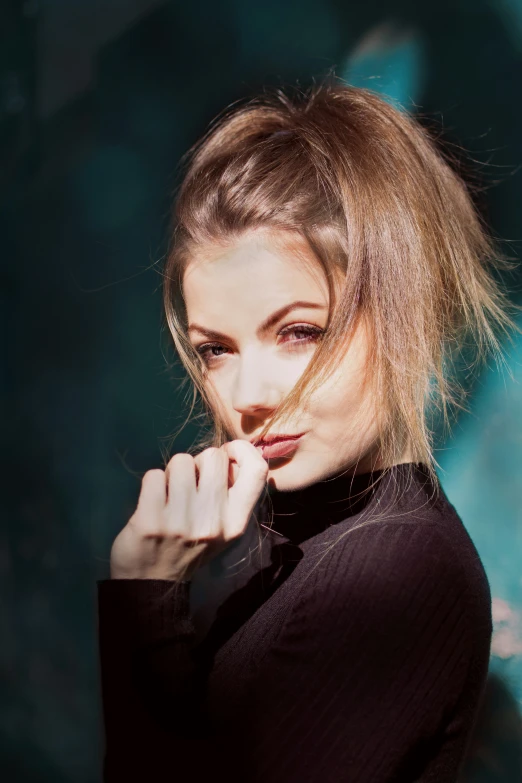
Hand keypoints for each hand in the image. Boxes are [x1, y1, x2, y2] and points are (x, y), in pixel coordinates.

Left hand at [109, 440, 268, 580]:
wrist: (151, 583)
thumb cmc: (189, 546)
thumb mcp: (222, 528)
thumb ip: (231, 494)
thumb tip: (228, 453)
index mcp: (236, 523)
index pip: (257, 471)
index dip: (242, 450)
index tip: (227, 453)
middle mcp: (213, 521)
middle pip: (214, 456)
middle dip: (199, 462)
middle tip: (190, 483)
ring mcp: (181, 521)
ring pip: (181, 461)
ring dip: (173, 473)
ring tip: (170, 495)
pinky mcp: (150, 521)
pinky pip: (154, 475)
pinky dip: (152, 484)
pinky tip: (152, 503)